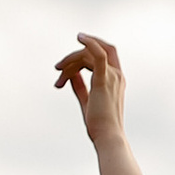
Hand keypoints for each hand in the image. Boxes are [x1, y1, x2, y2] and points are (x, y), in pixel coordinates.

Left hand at [53, 30, 130, 147]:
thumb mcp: (87, 101)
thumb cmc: (99, 125)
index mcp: (116, 80)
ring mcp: (112, 77)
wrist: (107, 137)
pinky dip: (90, 44)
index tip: (67, 63)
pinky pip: (99, 55)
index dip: (89, 49)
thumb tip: (70, 74)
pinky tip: (80, 37)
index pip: (105, 55)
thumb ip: (80, 86)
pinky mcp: (104, 81)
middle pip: (95, 52)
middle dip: (75, 55)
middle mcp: (117, 75)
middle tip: (58, 69)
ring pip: (88, 56)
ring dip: (70, 61)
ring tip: (58, 72)